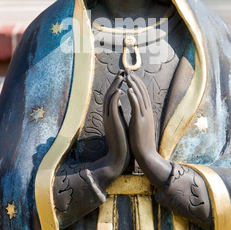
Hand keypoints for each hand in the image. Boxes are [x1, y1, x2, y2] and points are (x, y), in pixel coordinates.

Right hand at [92, 70, 129, 188]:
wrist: (119, 158)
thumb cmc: (123, 142)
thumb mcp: (120, 123)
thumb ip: (118, 113)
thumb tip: (120, 103)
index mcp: (110, 115)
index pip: (111, 96)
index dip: (116, 85)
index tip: (123, 76)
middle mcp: (107, 115)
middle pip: (108, 94)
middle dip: (115, 82)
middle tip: (122, 71)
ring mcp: (109, 119)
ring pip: (109, 98)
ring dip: (115, 86)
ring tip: (121, 76)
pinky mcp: (112, 123)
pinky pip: (112, 107)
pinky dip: (115, 97)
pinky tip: (121, 90)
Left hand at [126, 70, 171, 187]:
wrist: (146, 155)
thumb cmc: (141, 142)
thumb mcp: (141, 125)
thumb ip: (139, 116)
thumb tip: (137, 110)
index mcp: (146, 112)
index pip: (143, 94)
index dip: (137, 83)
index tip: (130, 75)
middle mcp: (147, 112)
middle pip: (142, 92)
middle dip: (135, 80)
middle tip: (128, 71)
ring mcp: (144, 116)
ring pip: (140, 97)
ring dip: (133, 85)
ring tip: (127, 76)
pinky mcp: (140, 122)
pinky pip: (136, 107)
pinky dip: (133, 97)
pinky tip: (129, 90)